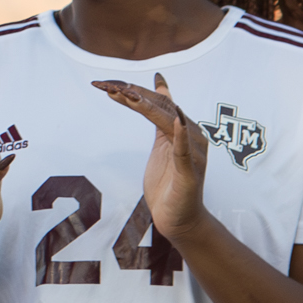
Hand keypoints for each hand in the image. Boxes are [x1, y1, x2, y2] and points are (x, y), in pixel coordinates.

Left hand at [92, 72, 209, 238]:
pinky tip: (176, 122)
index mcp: (184, 129)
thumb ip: (159, 119)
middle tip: (110, 86)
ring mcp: (192, 154)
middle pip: (162, 109)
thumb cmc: (169, 182)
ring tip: (129, 96)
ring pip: (169, 124)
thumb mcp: (161, 144)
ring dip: (149, 108)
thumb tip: (159, 90)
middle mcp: (191, 137)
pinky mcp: (190, 173)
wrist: (179, 219)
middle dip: (134, 96)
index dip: (135, 92)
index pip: (158, 103)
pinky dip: (181, 136)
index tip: (110, 83)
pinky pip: (185, 152)